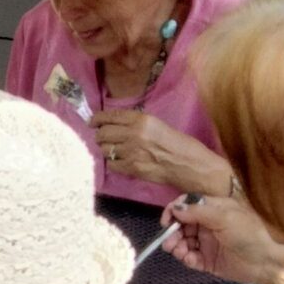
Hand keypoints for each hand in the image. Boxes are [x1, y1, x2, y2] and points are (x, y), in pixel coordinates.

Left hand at [93, 110, 230, 196]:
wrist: (191, 166)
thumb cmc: (181, 144)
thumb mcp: (159, 126)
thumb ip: (138, 125)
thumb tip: (117, 126)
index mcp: (142, 119)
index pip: (111, 116)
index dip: (98, 118)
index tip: (92, 122)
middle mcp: (134, 133)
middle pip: (103, 133)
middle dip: (99, 135)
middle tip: (101, 138)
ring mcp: (131, 151)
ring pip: (104, 149)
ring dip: (105, 149)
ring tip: (111, 150)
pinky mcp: (132, 168)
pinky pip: (111, 164)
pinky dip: (112, 163)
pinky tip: (118, 162)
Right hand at [164, 194, 283, 283]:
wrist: (265, 262)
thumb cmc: (248, 235)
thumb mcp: (224, 217)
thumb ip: (198, 212)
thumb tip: (175, 208)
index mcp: (213, 210)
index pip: (187, 205)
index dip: (174, 211)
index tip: (166, 221)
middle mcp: (207, 225)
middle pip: (181, 225)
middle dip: (172, 232)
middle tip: (168, 242)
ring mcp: (206, 243)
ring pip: (183, 242)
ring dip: (176, 246)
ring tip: (177, 251)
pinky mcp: (207, 260)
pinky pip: (190, 258)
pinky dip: (185, 258)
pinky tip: (188, 258)